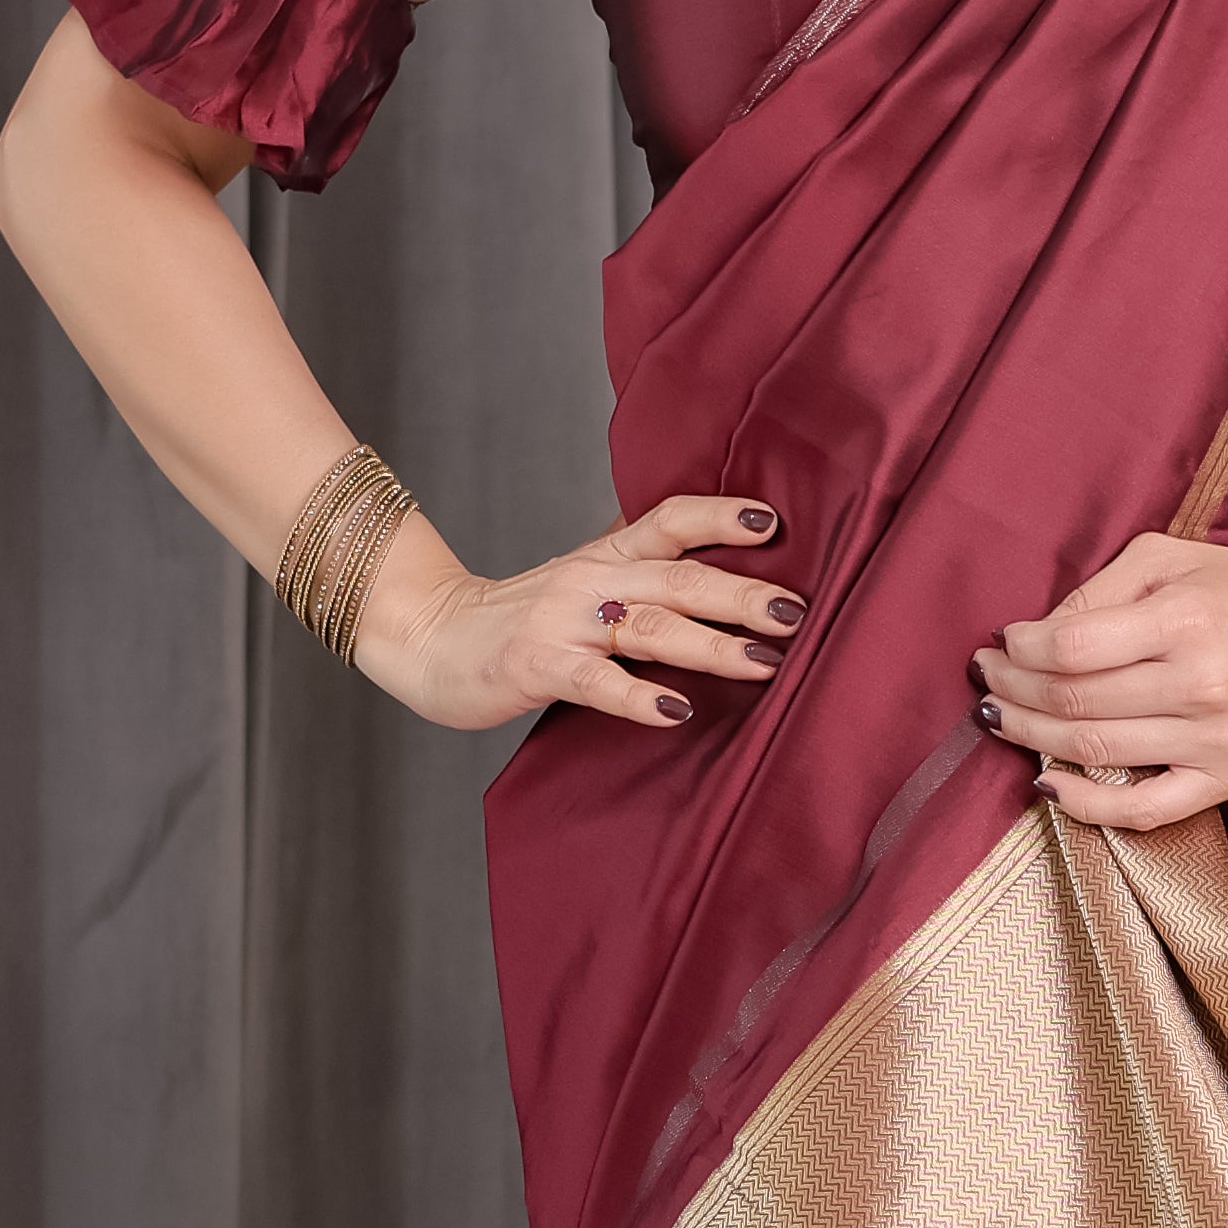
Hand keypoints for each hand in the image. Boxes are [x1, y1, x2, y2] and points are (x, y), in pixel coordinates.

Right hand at [358, 488, 801, 735]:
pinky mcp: (538, 668)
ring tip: (765, 662)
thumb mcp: (584, 581)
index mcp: (607, 557)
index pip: (670, 521)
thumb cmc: (520, 619)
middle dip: (742, 594)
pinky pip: (597, 682)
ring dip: (712, 644)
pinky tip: (677, 711)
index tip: (775, 524)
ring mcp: (564, 623)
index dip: (720, 517)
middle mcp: (591, 581)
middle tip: (799, 612)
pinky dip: (639, 697)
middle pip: (678, 578)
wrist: (428, 636)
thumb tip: (719, 573)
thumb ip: (642, 575)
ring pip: (650, 627)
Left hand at [973, 517, 1227, 832]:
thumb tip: (1033, 636)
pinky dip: (1086, 805)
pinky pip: (1144, 810)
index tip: (1002, 643)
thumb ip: (1098, 591)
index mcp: (1185, 620)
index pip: (1073, 647)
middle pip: (1075, 703)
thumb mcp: (1169, 558)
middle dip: (1014, 691)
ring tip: (1001, 719)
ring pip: (1095, 752)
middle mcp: (1201, 684)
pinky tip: (1048, 785)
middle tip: (987, 681)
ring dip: (1031, 738)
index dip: (1021, 649)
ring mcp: (1216, 740)